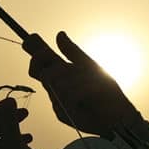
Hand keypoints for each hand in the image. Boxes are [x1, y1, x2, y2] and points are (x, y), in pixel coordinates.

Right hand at [23, 31, 140, 137]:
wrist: (117, 115)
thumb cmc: (107, 91)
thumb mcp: (90, 66)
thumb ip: (72, 52)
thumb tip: (60, 34)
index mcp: (63, 71)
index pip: (42, 60)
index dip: (34, 50)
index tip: (31, 39)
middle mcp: (57, 85)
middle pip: (36, 70)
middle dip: (40, 60)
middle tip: (51, 55)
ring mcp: (56, 99)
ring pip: (50, 81)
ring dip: (71, 78)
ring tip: (89, 83)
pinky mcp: (60, 112)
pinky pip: (62, 97)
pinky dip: (77, 93)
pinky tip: (87, 98)